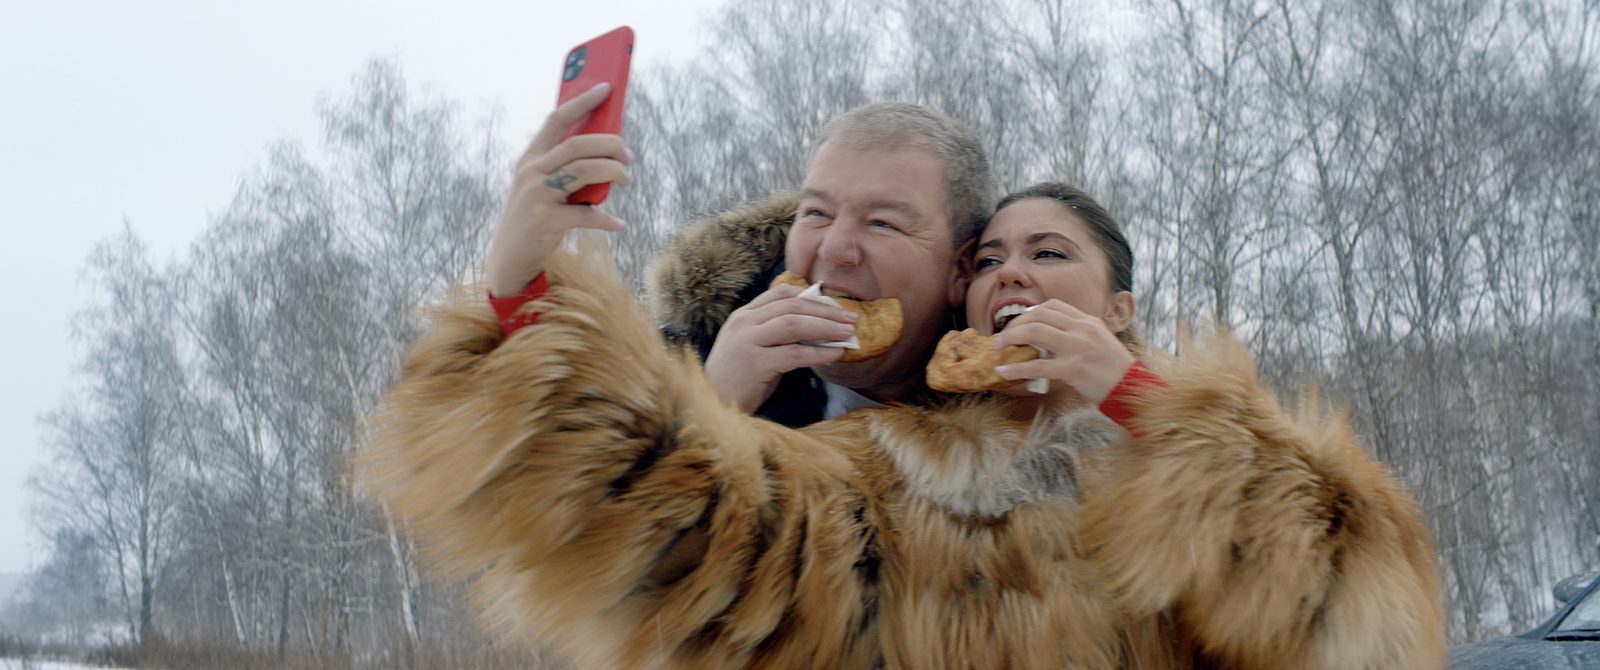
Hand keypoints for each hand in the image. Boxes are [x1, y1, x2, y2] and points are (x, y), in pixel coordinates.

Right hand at [485, 83, 632, 296]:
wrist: (509, 259)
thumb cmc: (534, 218)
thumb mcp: (541, 187)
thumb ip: (564, 168)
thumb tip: (607, 153)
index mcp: (530, 158)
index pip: (557, 119)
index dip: (582, 100)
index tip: (606, 87)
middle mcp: (531, 172)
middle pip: (579, 144)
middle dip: (610, 145)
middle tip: (629, 156)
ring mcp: (537, 195)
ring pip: (586, 170)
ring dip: (614, 172)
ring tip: (627, 180)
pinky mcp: (546, 220)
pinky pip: (587, 214)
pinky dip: (607, 219)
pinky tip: (618, 224)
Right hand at [703, 283, 859, 411]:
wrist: (712, 404)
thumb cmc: (738, 379)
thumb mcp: (753, 347)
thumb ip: (775, 334)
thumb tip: (817, 328)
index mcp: (742, 316)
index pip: (780, 293)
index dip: (811, 296)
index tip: (834, 303)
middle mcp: (743, 324)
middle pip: (792, 306)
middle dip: (826, 310)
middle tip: (851, 318)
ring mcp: (747, 342)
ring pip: (794, 324)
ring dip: (826, 327)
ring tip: (848, 333)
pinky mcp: (754, 364)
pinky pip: (794, 353)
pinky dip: (819, 352)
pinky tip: (835, 353)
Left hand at [990, 299, 1133, 404]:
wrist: (1133, 389)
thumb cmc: (1114, 370)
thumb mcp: (1099, 342)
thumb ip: (1077, 335)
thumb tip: (1049, 338)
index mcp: (1088, 321)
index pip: (1053, 306)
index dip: (1029, 313)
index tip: (1018, 324)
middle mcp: (1082, 329)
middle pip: (1039, 315)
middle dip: (1014, 324)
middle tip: (1001, 337)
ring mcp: (1077, 347)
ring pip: (1034, 332)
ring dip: (1010, 338)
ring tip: (998, 348)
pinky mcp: (1073, 368)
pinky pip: (1037, 366)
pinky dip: (1016, 368)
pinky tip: (1003, 371)